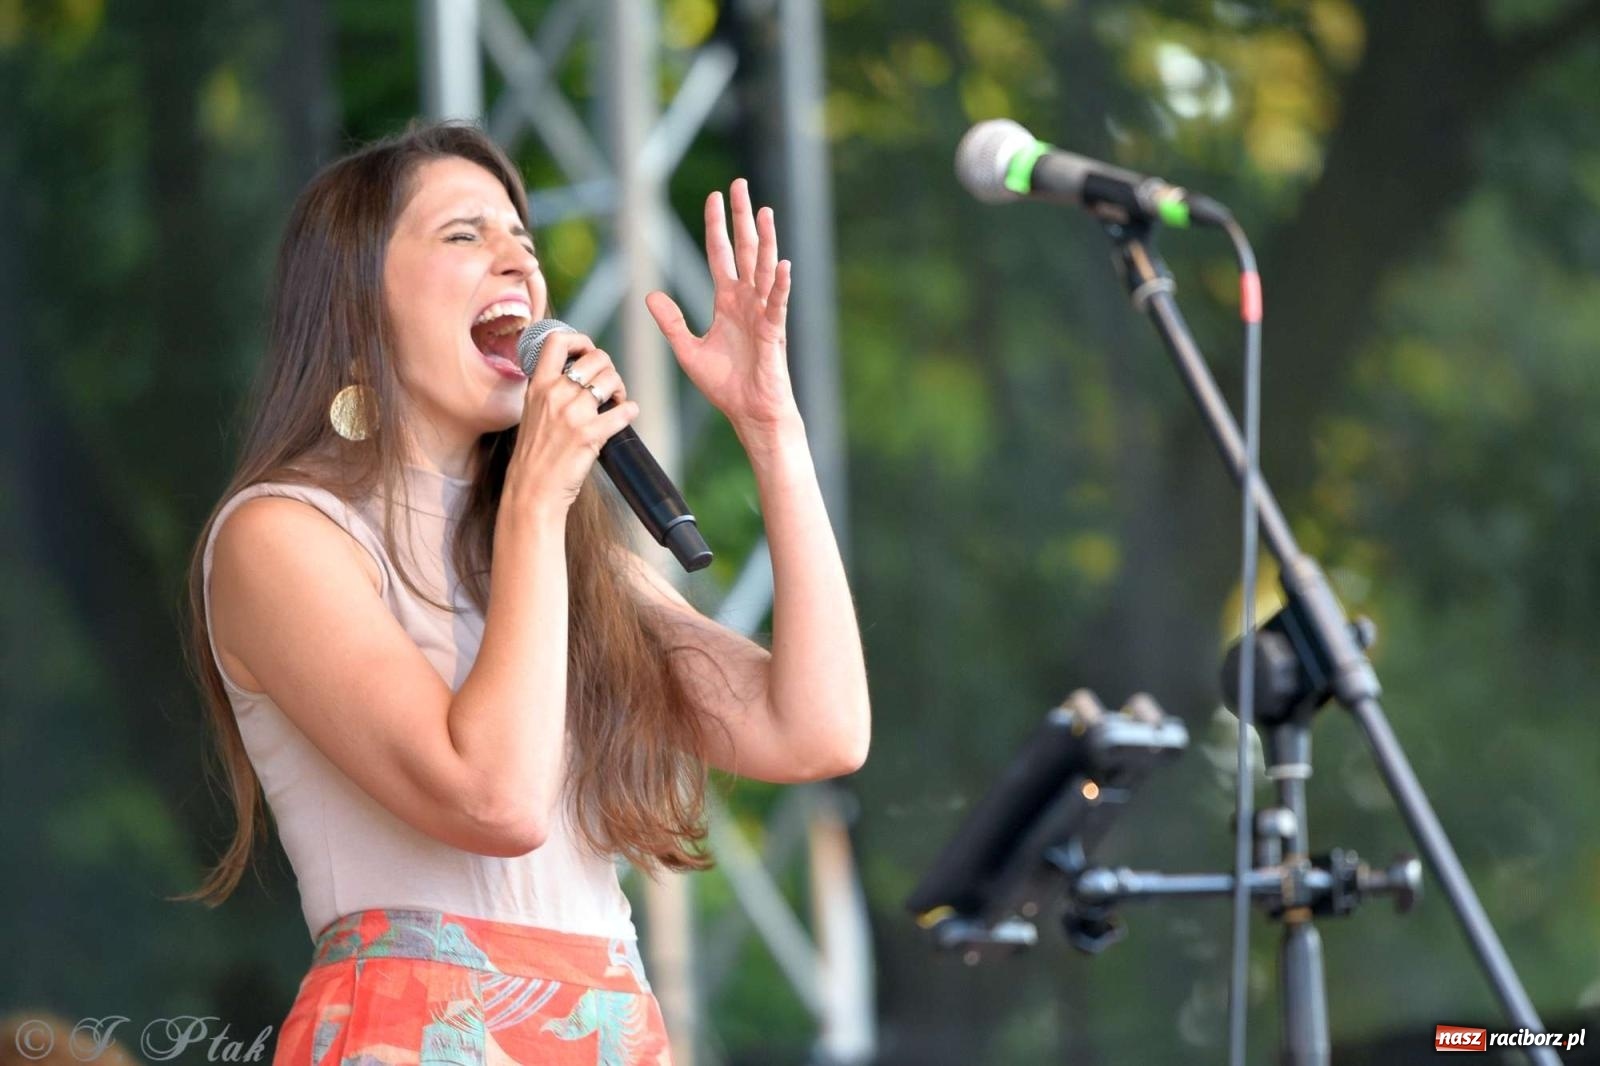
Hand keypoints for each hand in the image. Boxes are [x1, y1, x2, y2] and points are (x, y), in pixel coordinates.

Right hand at [506, 331, 638, 510]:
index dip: (580, 339)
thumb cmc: (535, 455)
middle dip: (610, 369)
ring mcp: (572, 414)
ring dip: (620, 388)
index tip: (588, 352)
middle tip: (610, 387)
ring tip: (617, 402)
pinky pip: (624, 411)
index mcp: (538, 385)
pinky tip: (627, 415)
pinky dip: (631, 411)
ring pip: (611, 379)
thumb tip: (580, 376)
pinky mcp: (590, 435)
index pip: (557, 341)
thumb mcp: (532, 412)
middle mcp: (554, 394)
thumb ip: (550, 391)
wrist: (532, 490)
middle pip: (596, 358)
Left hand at [644, 178, 797, 434]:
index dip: (716, 227)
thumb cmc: (725, 386)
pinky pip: (777, 305)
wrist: (750, 413)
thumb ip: (671, 323)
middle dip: (741, 218)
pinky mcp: (773, 333)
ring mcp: (762, 314)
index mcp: (727, 302)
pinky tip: (782, 265)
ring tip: (763, 211)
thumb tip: (650, 295)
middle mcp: (746, 301)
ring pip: (764, 269)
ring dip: (765, 240)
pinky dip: (780, 285)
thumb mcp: (688, 351)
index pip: (720, 255)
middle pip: (745, 250)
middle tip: (740, 185)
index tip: (714, 198)